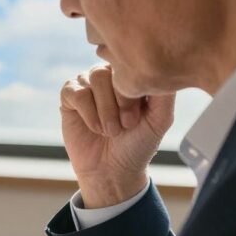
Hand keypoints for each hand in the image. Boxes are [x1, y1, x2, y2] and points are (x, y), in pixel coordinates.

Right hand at [61, 64, 174, 207]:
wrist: (113, 170)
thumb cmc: (138, 144)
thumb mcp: (160, 118)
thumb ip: (165, 92)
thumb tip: (164, 66)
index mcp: (131, 74)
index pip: (130, 65)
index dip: (132, 92)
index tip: (136, 120)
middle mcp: (110, 74)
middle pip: (110, 70)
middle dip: (118, 103)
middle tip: (124, 127)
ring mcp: (88, 84)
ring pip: (93, 79)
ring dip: (104, 110)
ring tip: (110, 131)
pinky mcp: (69, 97)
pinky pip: (75, 92)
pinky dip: (87, 113)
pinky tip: (94, 128)